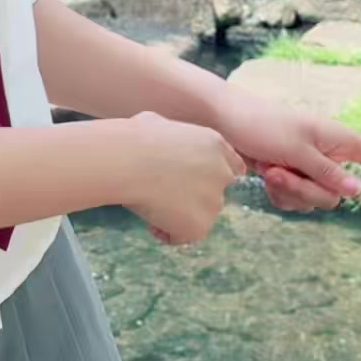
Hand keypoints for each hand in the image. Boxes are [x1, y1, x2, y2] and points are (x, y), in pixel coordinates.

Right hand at [125, 110, 247, 244]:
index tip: (192, 183)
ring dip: (179, 216)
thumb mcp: (158, 124)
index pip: (232, 167)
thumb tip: (158, 135)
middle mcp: (222, 173)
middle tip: (163, 196)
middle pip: (216, 194)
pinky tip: (149, 222)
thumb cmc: (133, 138)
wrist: (127, 161)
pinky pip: (183, 236)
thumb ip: (172, 137)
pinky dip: (167, 233)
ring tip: (150, 206)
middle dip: (194, 199)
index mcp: (214, 145)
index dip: (212, 177)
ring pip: (199, 216)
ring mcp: (214, 201)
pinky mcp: (200, 225)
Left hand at [216, 88, 360, 213]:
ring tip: (269, 169)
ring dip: (289, 191)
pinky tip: (263, 177)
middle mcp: (328, 156)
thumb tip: (358, 192)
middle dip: (306, 190)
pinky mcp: (291, 179)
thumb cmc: (261, 125)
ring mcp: (309, 169)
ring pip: (314, 202)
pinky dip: (278, 194)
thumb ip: (327, 173)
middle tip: (280, 171)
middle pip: (336, 195)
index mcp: (337, 140)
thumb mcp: (295, 150)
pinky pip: (295, 203)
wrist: (224, 121)